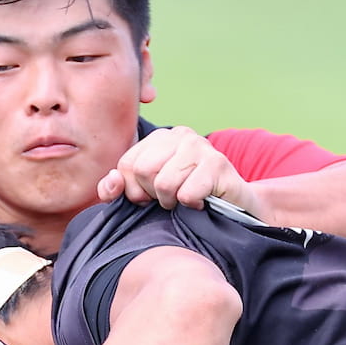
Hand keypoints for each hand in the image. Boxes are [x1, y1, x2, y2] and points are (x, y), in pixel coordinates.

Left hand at [97, 125, 259, 214]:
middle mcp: (180, 135)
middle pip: (143, 171)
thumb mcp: (148, 193)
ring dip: (174, 202)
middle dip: (154, 195)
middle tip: (171, 199)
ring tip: (187, 199)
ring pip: (164, 184)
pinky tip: (203, 201)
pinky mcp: (218, 164)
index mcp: (160, 138)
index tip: (152, 197)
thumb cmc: (187, 200)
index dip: (134, 190)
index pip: (126, 165)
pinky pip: (187, 194)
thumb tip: (111, 184)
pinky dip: (192, 205)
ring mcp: (201, 146)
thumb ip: (120, 188)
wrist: (234, 209)